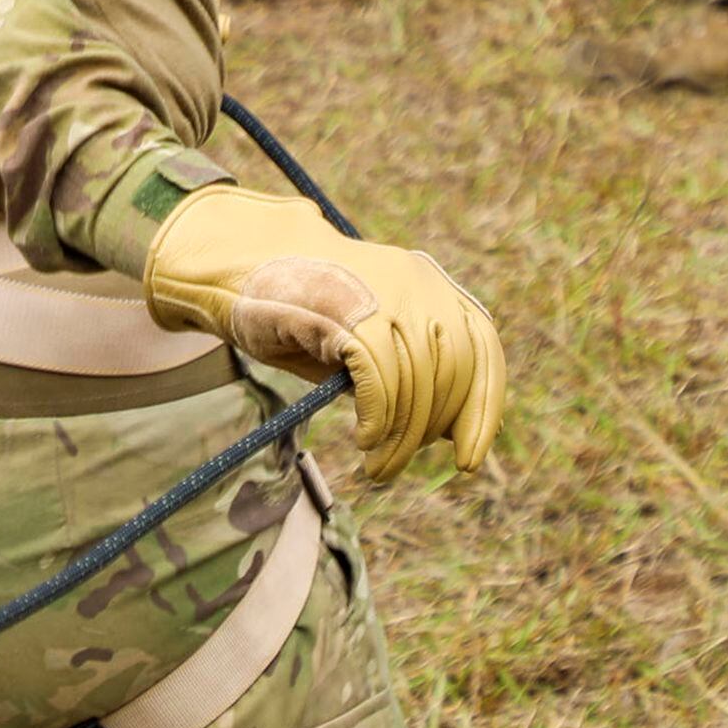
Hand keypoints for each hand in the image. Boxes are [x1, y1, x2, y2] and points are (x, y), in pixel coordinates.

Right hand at [142, 184, 506, 480]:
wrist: (244, 261)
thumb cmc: (305, 307)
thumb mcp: (371, 334)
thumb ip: (411, 368)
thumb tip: (450, 430)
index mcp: (431, 283)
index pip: (483, 347)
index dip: (483, 407)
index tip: (470, 457)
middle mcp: (418, 283)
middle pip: (452, 372)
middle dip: (428, 431)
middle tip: (395, 465)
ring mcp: (386, 293)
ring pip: (417, 381)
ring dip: (399, 438)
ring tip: (377, 466)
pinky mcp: (349, 311)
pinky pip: (382, 379)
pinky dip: (379, 419)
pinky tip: (365, 438)